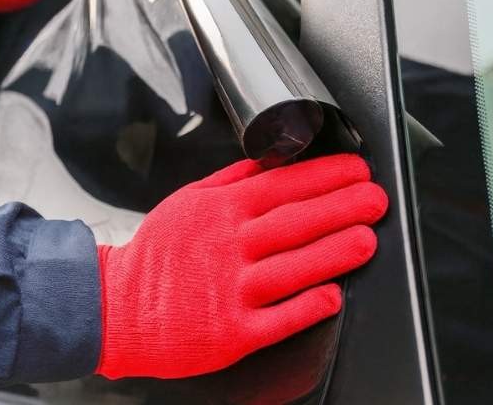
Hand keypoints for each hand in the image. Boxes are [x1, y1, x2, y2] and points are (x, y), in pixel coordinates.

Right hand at [95, 154, 387, 379]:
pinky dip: (307, 306)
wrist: (117, 309)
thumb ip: (231, 180)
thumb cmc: (157, 256)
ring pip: (292, 267)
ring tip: (367, 238)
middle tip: (376, 198)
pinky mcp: (232, 332)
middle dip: (342, 206)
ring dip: (334, 251)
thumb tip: (270, 159)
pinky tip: (332, 294)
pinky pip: (278, 318)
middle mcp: (229, 247)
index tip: (356, 170)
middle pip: (294, 222)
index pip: (282, 185)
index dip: (324, 176)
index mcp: (222, 211)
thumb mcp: (188, 201)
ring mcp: (231, 290)